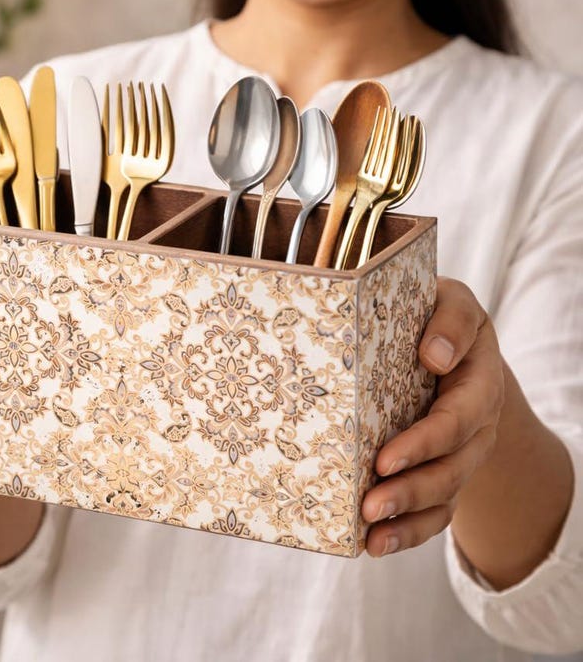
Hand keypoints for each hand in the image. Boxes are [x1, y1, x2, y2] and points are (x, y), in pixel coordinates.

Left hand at [362, 276, 504, 556]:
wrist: (457, 348)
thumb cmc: (442, 319)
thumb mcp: (455, 302)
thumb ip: (452, 318)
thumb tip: (434, 354)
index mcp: (478, 385)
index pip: (456, 421)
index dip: (424, 444)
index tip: (385, 459)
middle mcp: (475, 428)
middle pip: (450, 470)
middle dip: (410, 490)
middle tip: (370, 503)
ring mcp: (460, 455)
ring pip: (443, 497)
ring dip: (406, 519)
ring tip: (370, 533)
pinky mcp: (442, 472)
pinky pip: (434, 512)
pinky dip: (407, 532)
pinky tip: (373, 545)